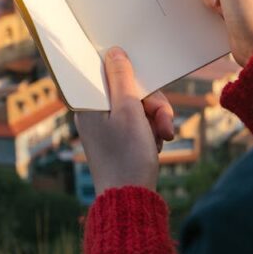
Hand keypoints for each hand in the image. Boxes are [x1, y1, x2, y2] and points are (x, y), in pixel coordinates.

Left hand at [75, 47, 174, 194]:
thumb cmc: (127, 157)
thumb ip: (122, 78)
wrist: (130, 201)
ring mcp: (105, 127)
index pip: (111, 73)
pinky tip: (155, 146)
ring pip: (138, 106)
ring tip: (161, 139)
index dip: (135, 78)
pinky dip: (150, 131)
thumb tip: (113, 51)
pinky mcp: (117, 139)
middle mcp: (93, 112)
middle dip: (153, 105)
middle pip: (129, 90)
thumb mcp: (129, 111)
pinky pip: (138, 123)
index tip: (148, 90)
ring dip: (155, 119)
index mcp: (88, 103)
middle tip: (164, 124)